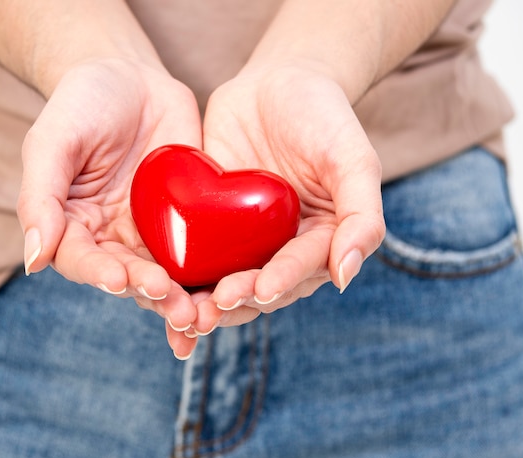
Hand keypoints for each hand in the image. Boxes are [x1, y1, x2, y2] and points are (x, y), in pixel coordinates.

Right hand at [16, 58, 202, 358]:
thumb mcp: (53, 140)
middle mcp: (113, 238)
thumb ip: (40, 196)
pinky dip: (212, 277)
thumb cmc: (83, 103)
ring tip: (202, 313)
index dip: (100, 275)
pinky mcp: (189, 222)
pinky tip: (229, 292)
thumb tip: (33, 258)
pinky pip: (200, 253)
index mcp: (74, 226)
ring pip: (167, 276)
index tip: (119, 280)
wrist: (133, 78)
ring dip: (183, 298)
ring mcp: (154, 232)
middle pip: (130, 278)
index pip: (83, 261)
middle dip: (152, 294)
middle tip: (178, 307)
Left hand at [187, 64, 385, 331]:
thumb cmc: (324, 116)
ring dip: (207, 300)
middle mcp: (283, 247)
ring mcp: (245, 237)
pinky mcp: (210, 222)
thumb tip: (345, 275)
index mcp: (321, 240)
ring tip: (185, 312)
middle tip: (213, 307)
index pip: (301, 269)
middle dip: (238, 299)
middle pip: (260, 286)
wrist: (278, 80)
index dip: (282, 281)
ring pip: (226, 279)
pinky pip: (196, 252)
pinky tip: (161, 286)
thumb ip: (361, 215)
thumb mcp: (352, 159)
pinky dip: (180, 274)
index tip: (261, 289)